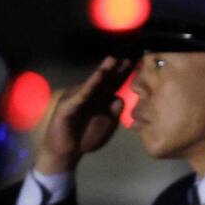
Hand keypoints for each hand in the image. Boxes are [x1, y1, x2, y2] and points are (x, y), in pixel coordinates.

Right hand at [34, 56, 133, 174]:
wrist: (66, 153)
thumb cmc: (87, 137)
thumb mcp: (107, 124)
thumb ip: (115, 112)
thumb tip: (119, 98)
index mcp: (100, 98)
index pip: (115, 82)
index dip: (126, 72)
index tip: (139, 60)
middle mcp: (90, 94)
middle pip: (105, 78)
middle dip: (117, 65)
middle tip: (129, 52)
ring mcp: (78, 98)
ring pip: (93, 82)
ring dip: (103, 71)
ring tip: (113, 59)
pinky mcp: (67, 105)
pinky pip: (80, 95)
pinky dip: (89, 86)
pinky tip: (98, 77)